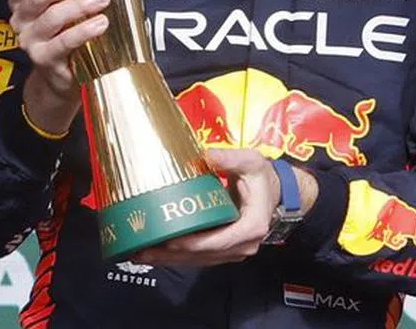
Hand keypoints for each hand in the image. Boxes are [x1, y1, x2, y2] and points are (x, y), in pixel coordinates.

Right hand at [8, 0, 110, 135]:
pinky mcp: (45, 60)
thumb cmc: (67, 32)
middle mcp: (22, 20)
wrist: (62, 76)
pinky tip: (101, 22)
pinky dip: (84, 30)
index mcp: (23, 1)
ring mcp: (31, 41)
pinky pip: (64, 42)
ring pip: (52, 18)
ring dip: (79, 5)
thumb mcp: (64, 7)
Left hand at [130, 149, 280, 266]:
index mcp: (250, 227)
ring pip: (198, 261)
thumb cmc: (263, 177)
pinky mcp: (226, 250)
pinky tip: (158, 253)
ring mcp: (234, 251)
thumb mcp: (252, 163)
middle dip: (169, 255)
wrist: (276, 191)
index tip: (163, 238)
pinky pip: (200, 257)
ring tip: (140, 254)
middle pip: (201, 256)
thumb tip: (207, 155)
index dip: (187, 243)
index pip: (213, 242)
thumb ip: (231, 158)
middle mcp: (242, 245)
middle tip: (139, 251)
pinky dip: (179, 257)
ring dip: (169, 260)